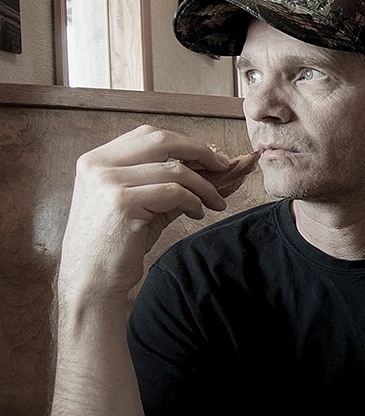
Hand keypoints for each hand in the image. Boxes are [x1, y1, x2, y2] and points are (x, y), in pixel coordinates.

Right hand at [59, 125, 234, 296]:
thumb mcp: (141, 204)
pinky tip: (197, 213)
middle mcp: (98, 165)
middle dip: (200, 151)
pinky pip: (174, 192)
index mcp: (97, 160)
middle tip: (223, 168)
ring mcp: (108, 182)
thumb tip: (210, 166)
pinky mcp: (122, 202)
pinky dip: (194, 201)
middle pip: (162, 140)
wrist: (91, 281)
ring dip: (203, 186)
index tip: (210, 157)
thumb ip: (167, 182)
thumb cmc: (117, 244)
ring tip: (213, 203)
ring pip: (174, 169)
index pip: (148, 134)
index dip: (185, 142)